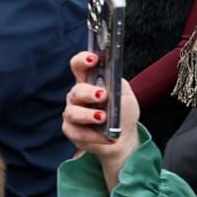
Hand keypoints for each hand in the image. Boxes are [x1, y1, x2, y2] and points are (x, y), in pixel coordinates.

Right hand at [61, 51, 141, 186]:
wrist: (124, 138)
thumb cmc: (122, 113)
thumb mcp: (125, 95)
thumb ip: (117, 84)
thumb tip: (107, 81)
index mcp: (89, 82)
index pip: (79, 66)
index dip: (82, 60)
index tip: (93, 59)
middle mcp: (77, 97)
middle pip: (76, 90)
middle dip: (88, 92)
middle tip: (103, 96)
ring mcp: (72, 114)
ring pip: (72, 113)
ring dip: (88, 115)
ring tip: (103, 118)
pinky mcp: (72, 131)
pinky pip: (76, 132)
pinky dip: (92, 135)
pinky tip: (105, 137)